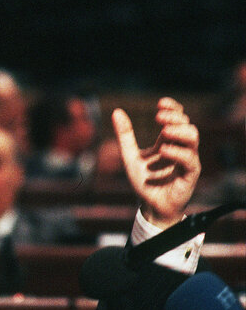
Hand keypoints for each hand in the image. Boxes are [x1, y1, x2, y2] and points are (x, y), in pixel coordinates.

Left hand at [112, 97, 200, 228]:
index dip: (172, 108)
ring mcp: (187, 160)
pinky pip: (189, 160)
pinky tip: (163, 150)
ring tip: (163, 131)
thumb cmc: (145, 182)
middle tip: (158, 116)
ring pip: (192, 138)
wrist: (150, 206)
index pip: (177, 118)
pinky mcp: (190, 174)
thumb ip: (125, 136)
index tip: (159, 103)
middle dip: (174, 118)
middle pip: (186, 125)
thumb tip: (116, 111)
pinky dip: (177, 153)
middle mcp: (180, 148)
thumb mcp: (130, 157)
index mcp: (169, 142)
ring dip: (178, 132)